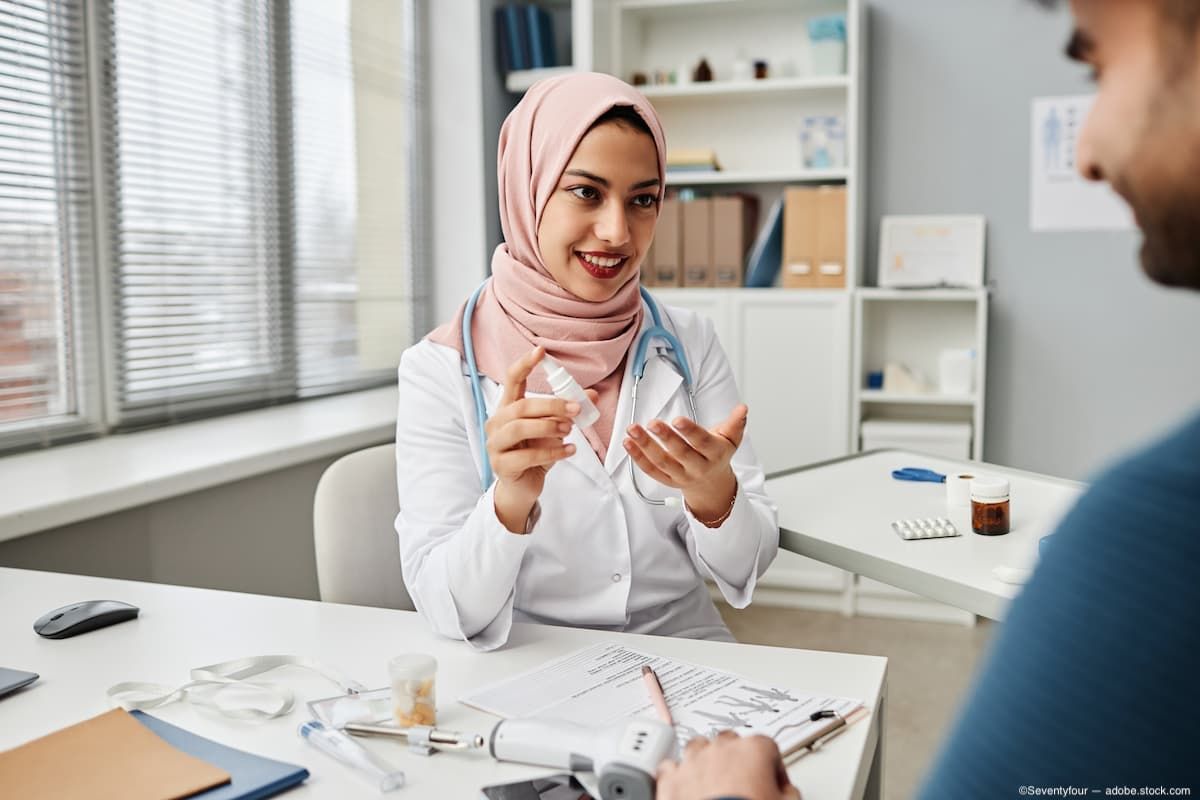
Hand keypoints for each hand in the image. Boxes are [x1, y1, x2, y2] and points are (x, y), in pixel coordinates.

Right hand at [486, 347, 578, 532]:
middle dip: (551, 405)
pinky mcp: (501, 465)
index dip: (525, 364)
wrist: (522, 487)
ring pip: (519, 429)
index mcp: (508, 408)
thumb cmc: (535, 452)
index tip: (541, 351)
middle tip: (576, 410)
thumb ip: (568, 411)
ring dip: (548, 427)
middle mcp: (497, 422)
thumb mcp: (554, 429)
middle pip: (521, 406)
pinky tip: (570, 451)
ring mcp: (495, 444)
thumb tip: (593, 396)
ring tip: (570, 430)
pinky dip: (552, 452)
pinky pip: (527, 456)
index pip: (512, 380)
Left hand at [623, 404, 747, 522]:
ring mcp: (680, 476)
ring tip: (633, 429)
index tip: (678, 419)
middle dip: (666, 438)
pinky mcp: (666, 481)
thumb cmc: (717, 454)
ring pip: (661, 462)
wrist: (712, 484)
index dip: (690, 432)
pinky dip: (637, 457)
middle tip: (653, 423)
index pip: (702, 443)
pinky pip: (650, 470)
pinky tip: (628, 443)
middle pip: (680, 454)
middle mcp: (697, 467)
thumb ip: (735, 423)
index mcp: (714, 455)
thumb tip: (743, 408)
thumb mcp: (730, 439)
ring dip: (645, 446)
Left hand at [657, 731, 800, 799]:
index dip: (773, 768)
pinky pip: (671, 768)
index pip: (768, 748)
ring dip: (706, 761)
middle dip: (737, 759)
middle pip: (730, 742)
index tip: (774, 784)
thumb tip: (787, 793)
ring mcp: (693, 761)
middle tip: (743, 783)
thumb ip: (789, 793)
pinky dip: (678, 776)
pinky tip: (685, 788)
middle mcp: (721, 749)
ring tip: (713, 783)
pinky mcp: (671, 779)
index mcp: (753, 750)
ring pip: (698, 748)